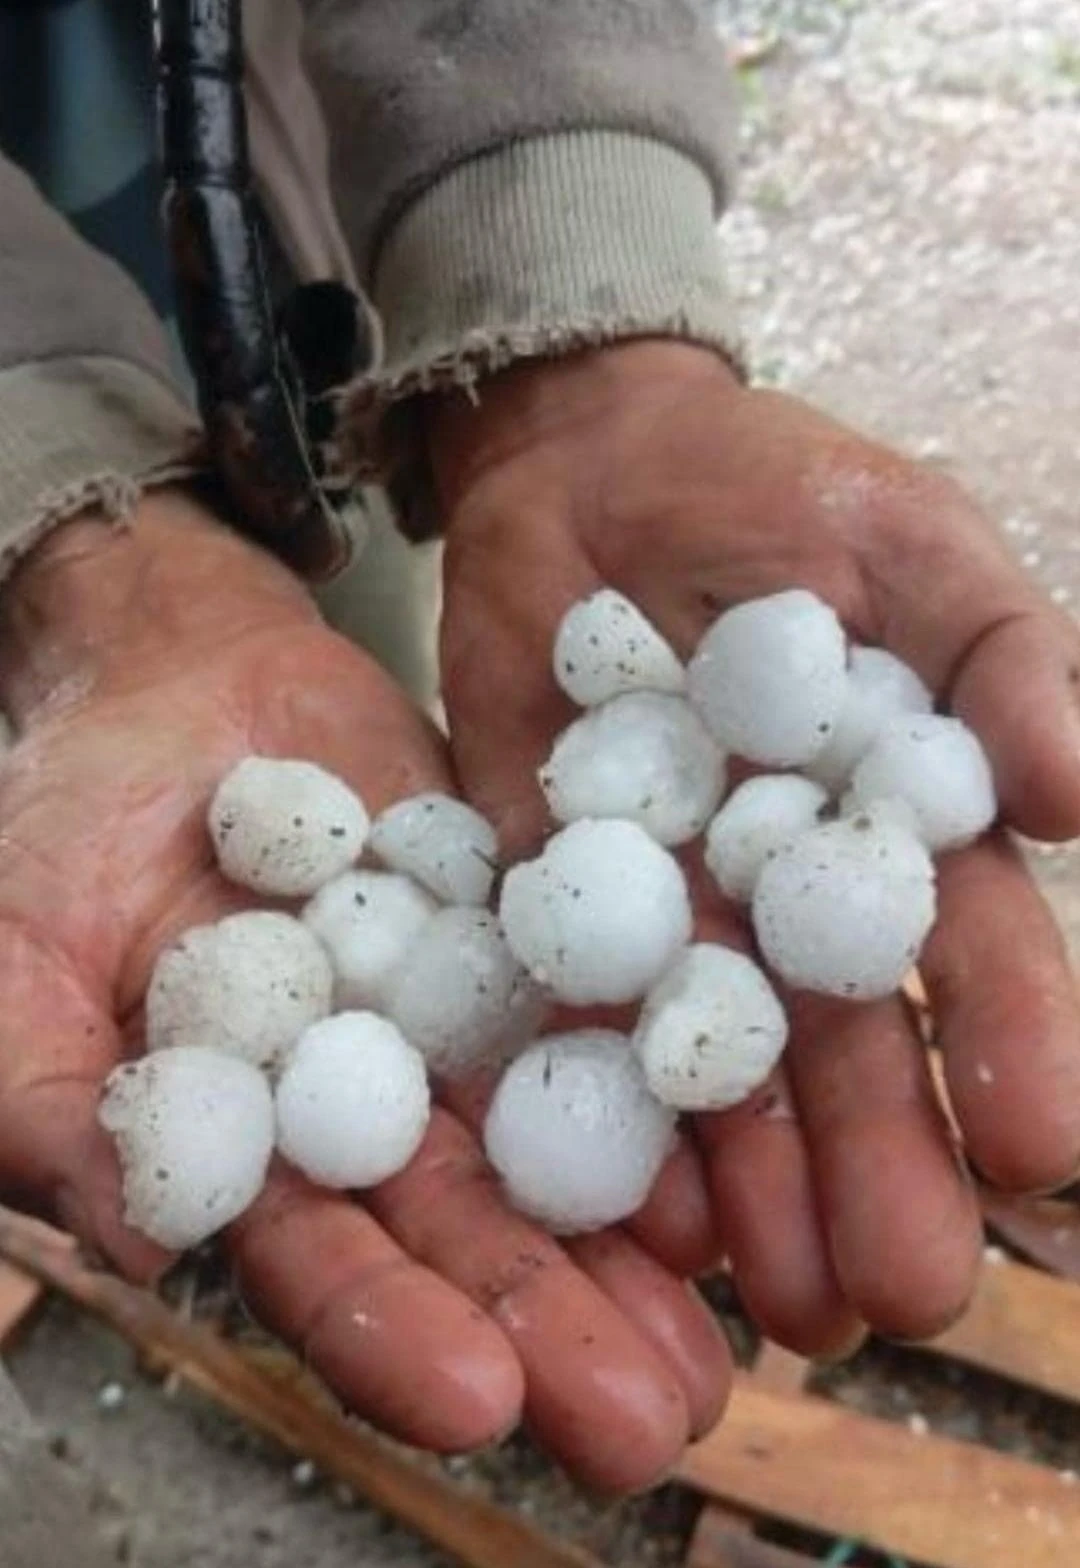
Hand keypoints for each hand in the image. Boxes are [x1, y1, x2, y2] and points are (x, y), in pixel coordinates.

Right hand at [0, 490, 729, 1489]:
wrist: (168, 683)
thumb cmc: (56, 828)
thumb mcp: (16, 962)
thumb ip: (59, 1104)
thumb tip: (138, 1239)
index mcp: (248, 1148)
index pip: (319, 1260)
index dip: (391, 1332)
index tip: (480, 1399)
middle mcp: (368, 1107)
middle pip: (465, 1224)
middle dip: (556, 1324)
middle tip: (658, 1421)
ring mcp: (451, 1014)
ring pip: (550, 1131)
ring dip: (634, 1230)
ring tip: (728, 1326)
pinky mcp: (513, 920)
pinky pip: (590, 987)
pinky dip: (656, 1055)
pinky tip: (726, 1125)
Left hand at [431, 341, 1079, 1351]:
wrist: (582, 467)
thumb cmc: (771, 486)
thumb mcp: (906, 543)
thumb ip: (1002, 655)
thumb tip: (1078, 797)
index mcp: (902, 822)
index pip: (971, 951)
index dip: (1014, 1046)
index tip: (1043, 1156)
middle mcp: (794, 895)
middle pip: (849, 1047)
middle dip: (886, 1169)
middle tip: (908, 1297)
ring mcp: (673, 911)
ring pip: (724, 1068)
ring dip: (761, 1187)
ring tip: (791, 1305)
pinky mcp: (555, 904)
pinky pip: (580, 1018)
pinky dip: (609, 1109)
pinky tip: (645, 1211)